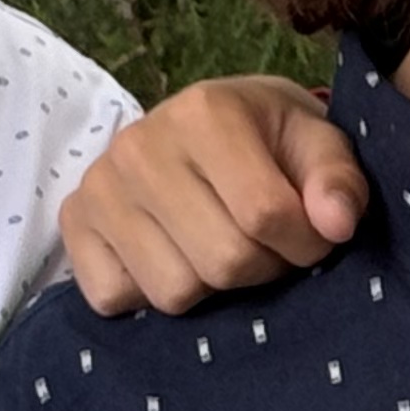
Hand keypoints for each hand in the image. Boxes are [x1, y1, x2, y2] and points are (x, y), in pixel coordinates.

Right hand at [61, 75, 372, 315]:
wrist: (208, 126)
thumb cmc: (269, 137)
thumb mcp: (317, 143)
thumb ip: (337, 179)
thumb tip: (336, 225)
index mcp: (204, 112)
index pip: (265, 213)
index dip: (306, 242)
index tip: (316, 234)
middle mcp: (138, 146)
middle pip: (221, 260)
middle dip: (263, 267)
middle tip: (270, 244)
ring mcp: (97, 187)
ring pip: (172, 291)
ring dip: (212, 287)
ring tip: (224, 245)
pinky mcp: (72, 225)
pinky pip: (115, 298)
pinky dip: (151, 293)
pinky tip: (174, 253)